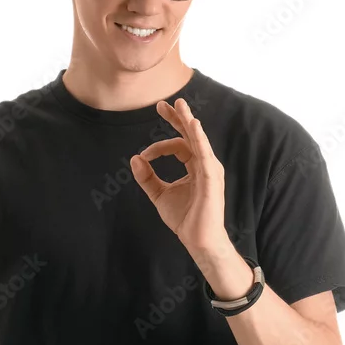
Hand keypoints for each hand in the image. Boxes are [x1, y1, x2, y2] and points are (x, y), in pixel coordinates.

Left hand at [129, 97, 225, 251]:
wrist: (198, 240)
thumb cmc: (185, 219)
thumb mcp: (159, 195)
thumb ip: (147, 178)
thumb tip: (134, 159)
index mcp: (195, 166)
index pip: (178, 146)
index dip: (159, 147)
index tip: (144, 155)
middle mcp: (205, 164)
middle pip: (190, 135)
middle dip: (177, 118)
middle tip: (162, 104)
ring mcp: (209, 170)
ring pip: (198, 140)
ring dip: (188, 121)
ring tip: (180, 106)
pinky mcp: (210, 178)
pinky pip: (204, 154)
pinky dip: (199, 138)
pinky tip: (193, 125)